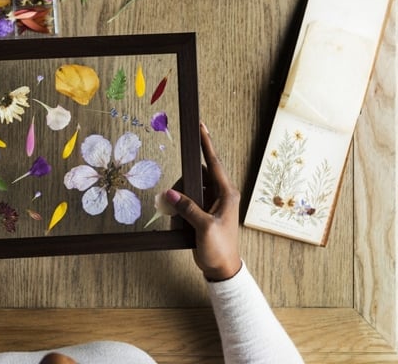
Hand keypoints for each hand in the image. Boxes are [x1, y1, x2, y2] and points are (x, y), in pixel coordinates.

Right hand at [165, 122, 241, 281]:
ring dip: (178, 199)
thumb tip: (170, 193)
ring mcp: (211, 204)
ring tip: (175, 216)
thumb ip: (188, 208)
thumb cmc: (219, 248)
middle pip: (196, 176)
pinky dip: (178, 208)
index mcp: (227, 194)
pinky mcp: (203, 213)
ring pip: (189, 189)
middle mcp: (221, 195)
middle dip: (182, 185)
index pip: (215, 163)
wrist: (222, 270)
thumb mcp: (204, 227)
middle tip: (172, 199)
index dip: (207, 144)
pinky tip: (176, 220)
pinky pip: (187, 202)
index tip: (201, 126)